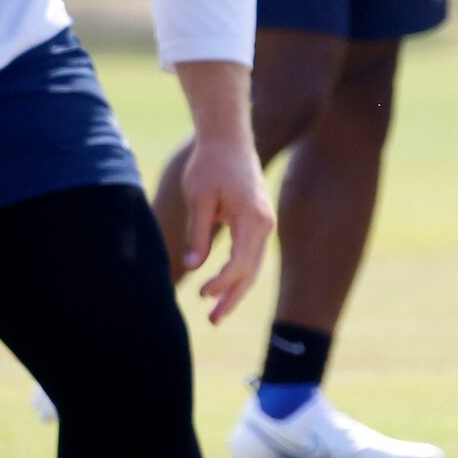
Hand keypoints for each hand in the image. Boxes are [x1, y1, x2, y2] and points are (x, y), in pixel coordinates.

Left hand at [179, 129, 273, 324]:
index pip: (239, 264)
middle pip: (251, 271)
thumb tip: (192, 266)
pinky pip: (252, 253)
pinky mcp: (258, 218)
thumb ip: (197, 234)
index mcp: (253, 219)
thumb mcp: (199, 200)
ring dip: (236, 288)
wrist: (228, 136)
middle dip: (232, 297)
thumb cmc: (210, 164)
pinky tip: (224, 283)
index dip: (221, 284)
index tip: (201, 295)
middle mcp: (264, 223)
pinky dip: (240, 271)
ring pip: (254, 265)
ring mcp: (264, 221)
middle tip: (212, 320)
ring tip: (216, 310)